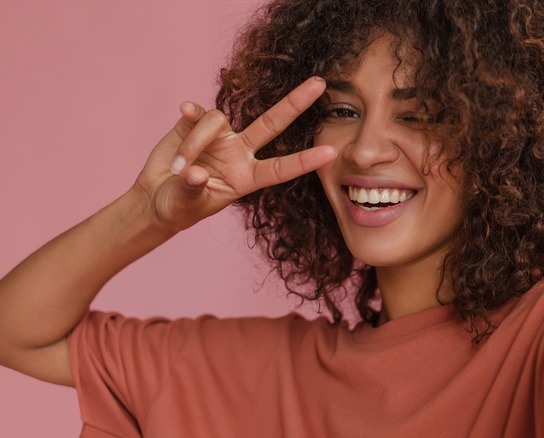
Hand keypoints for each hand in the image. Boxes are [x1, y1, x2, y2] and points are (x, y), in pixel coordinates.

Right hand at [134, 76, 335, 231]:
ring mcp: (219, 135)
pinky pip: (198, 112)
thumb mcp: (188, 205)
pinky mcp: (194, 123)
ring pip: (218, 121)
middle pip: (273, 123)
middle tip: (321, 83)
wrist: (156, 197)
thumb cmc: (179, 208)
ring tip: (178, 168)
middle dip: (296, 103)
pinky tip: (183, 113)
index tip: (330, 152)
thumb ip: (193, 189)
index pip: (281, 168)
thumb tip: (194, 172)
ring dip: (196, 142)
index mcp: (248, 178)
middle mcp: (240, 152)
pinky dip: (190, 115)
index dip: (304, 161)